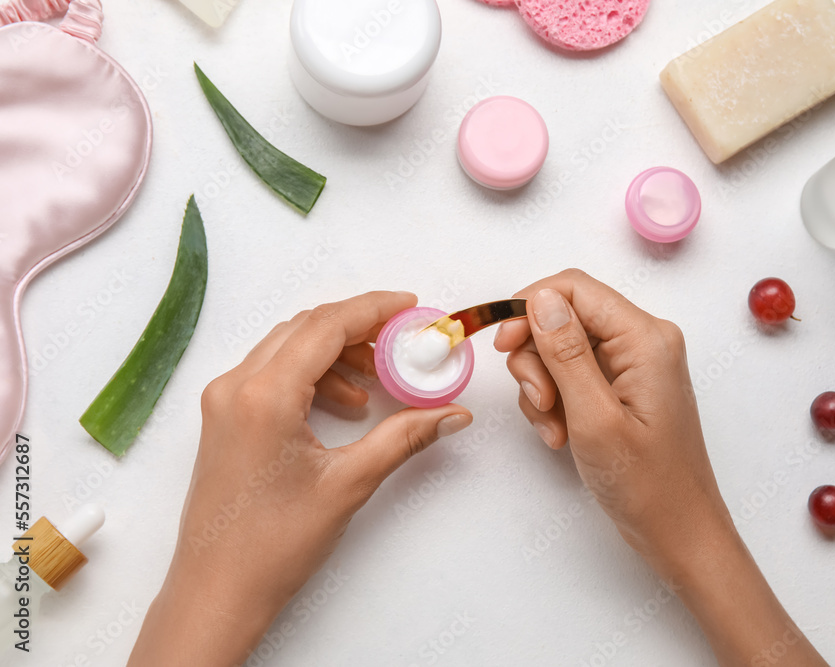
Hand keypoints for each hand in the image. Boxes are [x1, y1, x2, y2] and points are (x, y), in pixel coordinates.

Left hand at [129, 291, 471, 666]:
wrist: (218, 590)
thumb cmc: (272, 545)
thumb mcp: (349, 484)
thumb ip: (404, 438)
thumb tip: (451, 415)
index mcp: (263, 396)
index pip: (326, 325)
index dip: (373, 308)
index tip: (409, 306)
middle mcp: (235, 387)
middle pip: (306, 328)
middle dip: (358, 328)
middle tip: (402, 341)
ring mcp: (224, 401)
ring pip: (288, 347)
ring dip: (336, 353)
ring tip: (377, 382)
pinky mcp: (225, 418)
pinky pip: (273, 372)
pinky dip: (313, 375)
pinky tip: (346, 405)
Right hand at [495, 270, 827, 666]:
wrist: (678, 531)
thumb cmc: (646, 484)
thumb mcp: (594, 417)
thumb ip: (566, 353)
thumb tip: (541, 298)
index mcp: (645, 338)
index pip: (574, 288)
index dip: (529, 307)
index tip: (502, 346)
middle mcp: (643, 340)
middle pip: (564, 317)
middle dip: (537, 359)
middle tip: (540, 404)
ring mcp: (634, 363)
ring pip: (561, 348)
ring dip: (543, 386)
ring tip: (554, 428)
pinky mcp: (624, 385)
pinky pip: (573, 373)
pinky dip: (556, 401)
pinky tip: (562, 435)